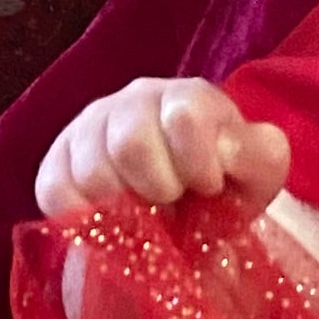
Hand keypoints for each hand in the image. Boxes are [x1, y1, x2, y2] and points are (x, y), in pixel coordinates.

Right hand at [37, 75, 290, 223]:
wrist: (186, 214)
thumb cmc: (224, 188)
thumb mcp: (259, 174)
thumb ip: (261, 153)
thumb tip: (224, 148)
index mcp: (187, 96)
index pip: (185, 117)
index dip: (199, 166)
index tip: (209, 188)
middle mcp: (133, 100)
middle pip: (130, 142)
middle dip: (159, 188)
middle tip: (173, 203)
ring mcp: (89, 128)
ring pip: (92, 170)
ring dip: (125, 208)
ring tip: (145, 213)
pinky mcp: (57, 162)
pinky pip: (56, 191)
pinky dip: (86, 218)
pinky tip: (113, 222)